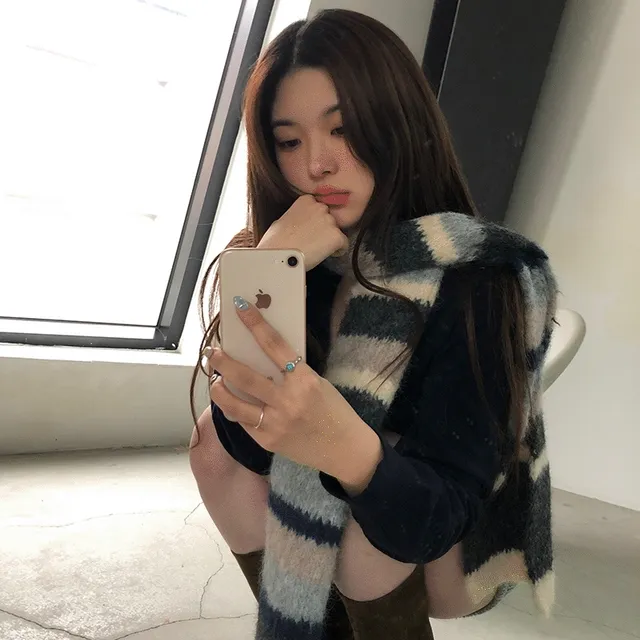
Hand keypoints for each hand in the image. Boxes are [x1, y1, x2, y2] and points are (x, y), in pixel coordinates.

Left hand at [207, 296, 381, 484]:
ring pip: (234, 404)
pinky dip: (233, 409)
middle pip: (245, 376)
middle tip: (212, 351)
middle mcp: (288, 401)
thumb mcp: (317, 383)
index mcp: (305, 380)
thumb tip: (260, 357)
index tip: (239, 307)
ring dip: (218, 389)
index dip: (254, 323)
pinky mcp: (267, 441)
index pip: (274, 345)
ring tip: (215, 380)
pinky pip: (242, 422)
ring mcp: (275, 423)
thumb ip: (291, 373)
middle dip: (223, 361)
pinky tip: (229, 403)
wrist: (346, 449)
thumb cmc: (334, 411)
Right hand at [257, 194, 348, 270]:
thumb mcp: (283, 219)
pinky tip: (327, 255)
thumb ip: (298, 216)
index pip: (319, 208)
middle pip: (330, 219)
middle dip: (325, 229)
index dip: (317, 220)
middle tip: (314, 241)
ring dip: (330, 240)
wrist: (279, 254)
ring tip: (318, 249)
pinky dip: (338, 251)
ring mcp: (330, 221)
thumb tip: (301, 224)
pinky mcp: (337, 236)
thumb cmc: (276, 241)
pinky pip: (344, 244)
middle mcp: (320, 207)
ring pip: (337, 231)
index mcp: (306, 200)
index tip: (312, 230)